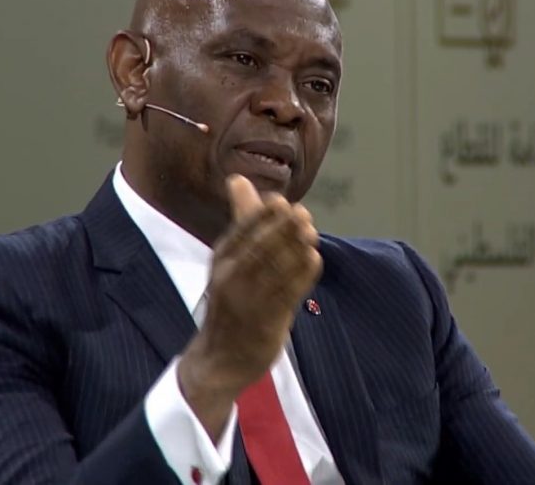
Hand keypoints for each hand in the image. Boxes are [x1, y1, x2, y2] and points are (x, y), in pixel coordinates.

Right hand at [178, 174, 320, 437]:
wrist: (220, 357)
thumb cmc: (231, 297)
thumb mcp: (228, 258)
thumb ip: (242, 219)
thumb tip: (238, 178)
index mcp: (222, 260)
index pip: (240, 233)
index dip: (261, 216)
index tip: (281, 201)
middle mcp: (231, 279)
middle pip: (258, 249)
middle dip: (281, 230)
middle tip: (302, 213)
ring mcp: (248, 302)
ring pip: (273, 271)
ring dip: (294, 249)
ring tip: (311, 232)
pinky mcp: (266, 323)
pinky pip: (286, 295)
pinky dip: (301, 276)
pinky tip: (314, 259)